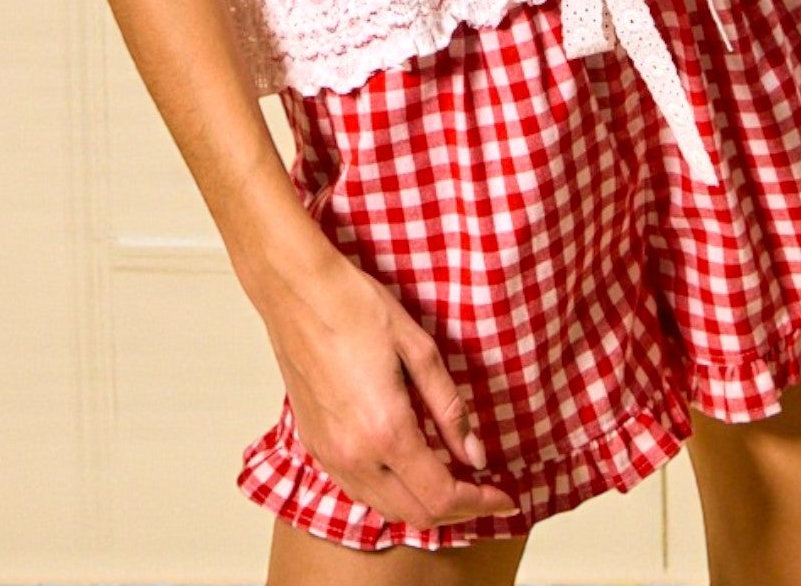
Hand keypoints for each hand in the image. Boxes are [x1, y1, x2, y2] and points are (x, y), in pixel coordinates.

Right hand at [255, 240, 523, 530]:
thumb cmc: (355, 306)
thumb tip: (476, 454)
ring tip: (451, 482)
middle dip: (457, 510)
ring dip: (422, 505)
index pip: (442, 494)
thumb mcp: (418, 347)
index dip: (480, 502)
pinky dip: (390, 493)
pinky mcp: (313, 443)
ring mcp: (329, 453)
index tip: (505, 496)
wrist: (295, 287)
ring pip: (384, 508)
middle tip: (484, 492)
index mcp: (386, 431)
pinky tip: (407, 469)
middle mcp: (354, 455)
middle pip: (415, 513)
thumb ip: (449, 407)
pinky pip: (358, 489)